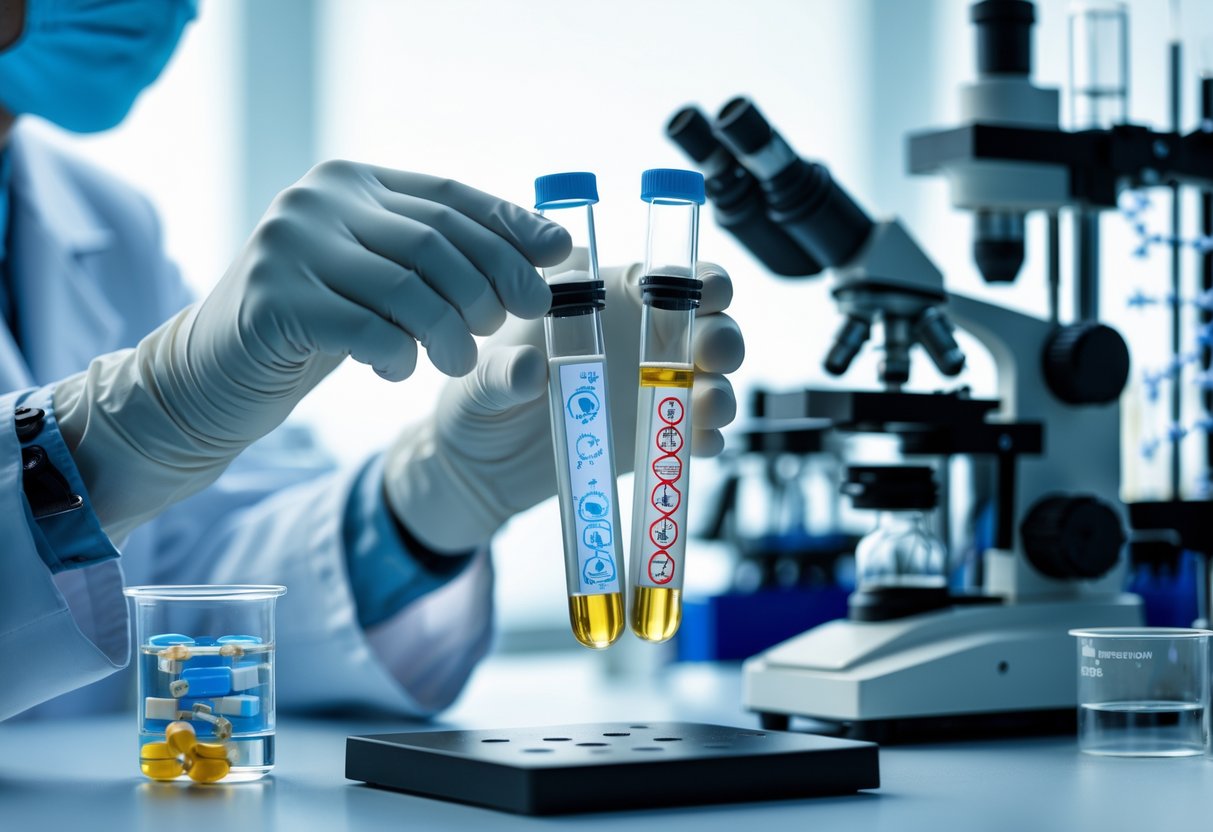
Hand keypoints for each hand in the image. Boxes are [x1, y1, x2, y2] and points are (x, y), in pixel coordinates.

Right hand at [55, 161, 570, 538]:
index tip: (557, 258)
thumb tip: (544, 251)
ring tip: (460, 361)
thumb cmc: (313, 326)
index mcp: (352, 182)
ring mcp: (289, 245)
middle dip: (492, 285)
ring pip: (408, 287)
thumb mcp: (377, 279)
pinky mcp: (272, 299)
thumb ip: (436, 258)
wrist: (212, 373)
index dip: (510, 227)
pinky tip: (400, 369)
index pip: (450, 197)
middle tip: (509, 323)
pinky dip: (398, 354)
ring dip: (451, 331)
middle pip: (437, 240)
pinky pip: (367, 329)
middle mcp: (318, 200)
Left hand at [384, 252, 744, 552]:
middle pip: (706, 325)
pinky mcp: (653, 435)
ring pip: (711, 379)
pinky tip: (695, 446)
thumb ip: (499, 371)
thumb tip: (524, 369)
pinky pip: (693, 434)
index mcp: (603, 301)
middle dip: (722, 336)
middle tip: (714, 355)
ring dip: (721, 390)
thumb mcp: (478, 381)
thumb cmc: (479, 403)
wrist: (481, 468)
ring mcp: (650, 389)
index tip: (709, 289)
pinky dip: (703, 439)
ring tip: (707, 409)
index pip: (666, 276)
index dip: (699, 277)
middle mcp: (637, 340)